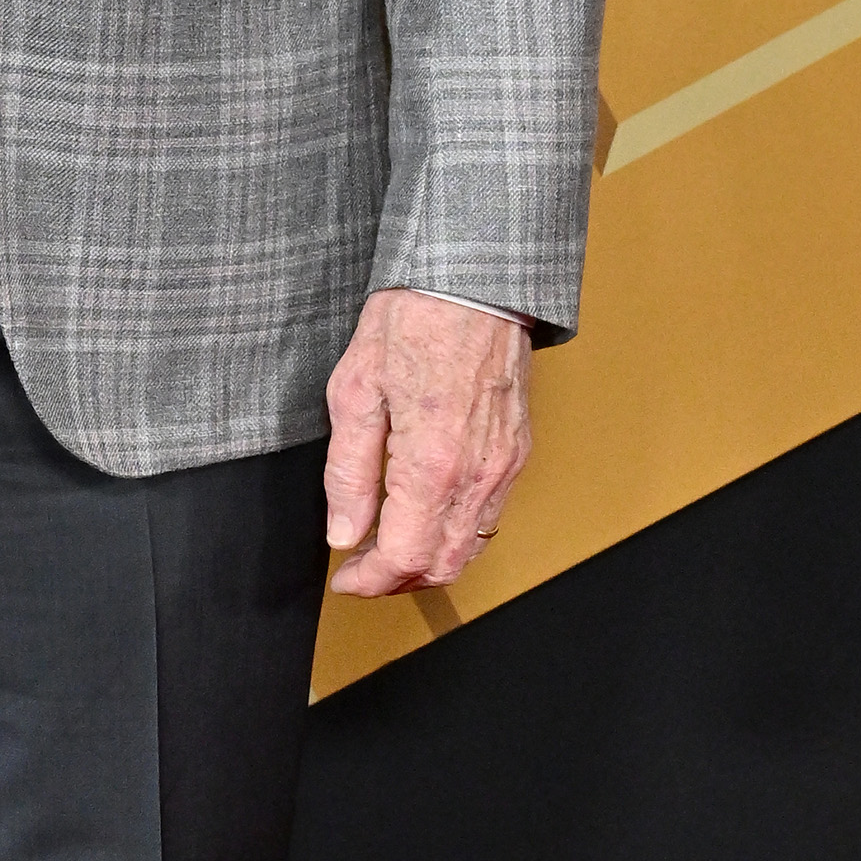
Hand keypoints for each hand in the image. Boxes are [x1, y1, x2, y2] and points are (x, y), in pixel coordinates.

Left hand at [322, 290, 530, 596]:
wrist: (471, 280)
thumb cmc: (413, 320)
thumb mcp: (355, 392)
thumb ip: (349, 473)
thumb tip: (344, 531)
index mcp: (431, 464)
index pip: (403, 559)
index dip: (368, 581)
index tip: (344, 578)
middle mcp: (477, 474)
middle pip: (441, 566)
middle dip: (397, 581)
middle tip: (361, 568)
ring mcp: (503, 466)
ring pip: (470, 548)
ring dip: (428, 561)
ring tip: (388, 547)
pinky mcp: (516, 452)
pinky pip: (489, 517)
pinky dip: (456, 535)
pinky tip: (425, 516)